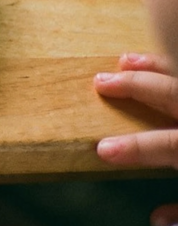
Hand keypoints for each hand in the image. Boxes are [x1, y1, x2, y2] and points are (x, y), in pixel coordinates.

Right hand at [95, 53, 177, 225]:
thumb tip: (157, 220)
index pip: (167, 146)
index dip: (134, 147)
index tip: (101, 149)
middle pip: (173, 96)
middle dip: (135, 87)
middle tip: (99, 81)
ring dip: (155, 66)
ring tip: (126, 59)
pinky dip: (169, 65)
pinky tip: (154, 61)